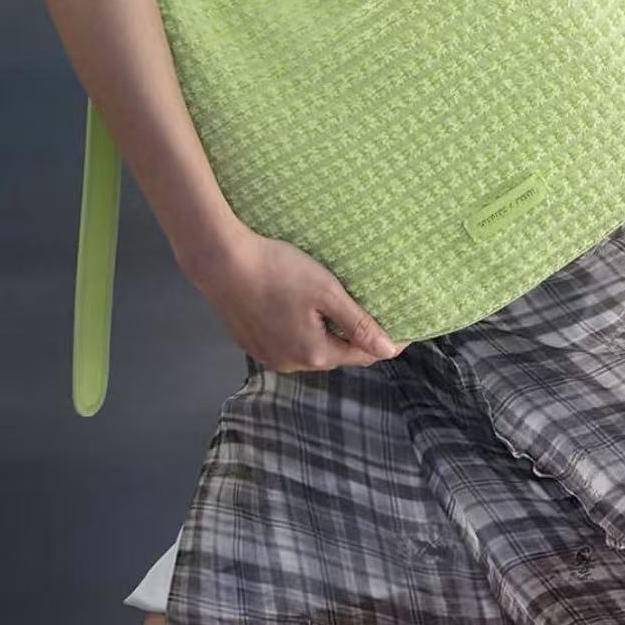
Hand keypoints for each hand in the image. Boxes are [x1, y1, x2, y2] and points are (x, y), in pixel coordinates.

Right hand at [181, 224, 410, 374]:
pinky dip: (298, 329)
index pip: (361, 354)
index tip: (402, 328)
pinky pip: (285, 340)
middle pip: (334, 352)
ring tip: (335, 309)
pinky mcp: (249, 341)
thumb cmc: (278, 270)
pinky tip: (297, 308)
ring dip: (324, 333)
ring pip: (308, 347)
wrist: (222, 261)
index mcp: (314, 353)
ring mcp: (266, 354)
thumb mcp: (327, 292)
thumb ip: (359, 323)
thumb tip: (388, 351)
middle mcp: (290, 363)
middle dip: (353, 336)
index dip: (383, 341)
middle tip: (369, 313)